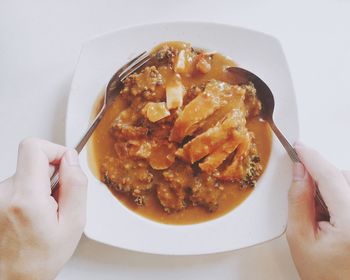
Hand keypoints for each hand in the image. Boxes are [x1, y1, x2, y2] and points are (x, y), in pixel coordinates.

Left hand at [0, 138, 86, 279]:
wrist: (11, 278)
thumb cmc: (39, 259)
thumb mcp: (73, 224)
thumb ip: (76, 186)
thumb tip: (72, 159)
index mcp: (25, 197)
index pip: (34, 148)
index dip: (55, 150)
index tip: (67, 165)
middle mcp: (5, 192)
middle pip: (34, 160)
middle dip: (53, 175)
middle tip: (59, 201)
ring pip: (29, 173)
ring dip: (43, 187)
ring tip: (46, 213)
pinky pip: (21, 184)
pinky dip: (33, 194)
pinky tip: (35, 215)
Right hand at [287, 143, 349, 279]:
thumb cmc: (325, 275)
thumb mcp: (300, 238)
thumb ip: (298, 201)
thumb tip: (299, 173)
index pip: (330, 177)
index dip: (312, 158)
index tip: (299, 146)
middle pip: (343, 177)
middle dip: (321, 178)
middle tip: (307, 199)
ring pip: (349, 184)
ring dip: (332, 188)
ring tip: (322, 217)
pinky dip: (341, 197)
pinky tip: (333, 217)